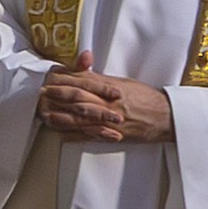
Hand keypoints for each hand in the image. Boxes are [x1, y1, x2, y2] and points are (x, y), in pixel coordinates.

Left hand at [37, 51, 174, 142]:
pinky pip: (92, 137)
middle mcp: (110, 105)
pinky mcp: (114, 135)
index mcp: (112, 89)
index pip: (84, 82)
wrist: (166, 117)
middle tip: (41, 94)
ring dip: (62, 117)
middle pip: (80, 99)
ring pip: (82, 119)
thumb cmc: (145, 98)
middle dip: (58, 96)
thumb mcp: (123, 83)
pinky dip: (76, 136)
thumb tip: (81, 72)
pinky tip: (62, 136)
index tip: (50, 78)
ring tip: (46, 115)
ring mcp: (111, 121)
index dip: (65, 81)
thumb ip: (100, 79)